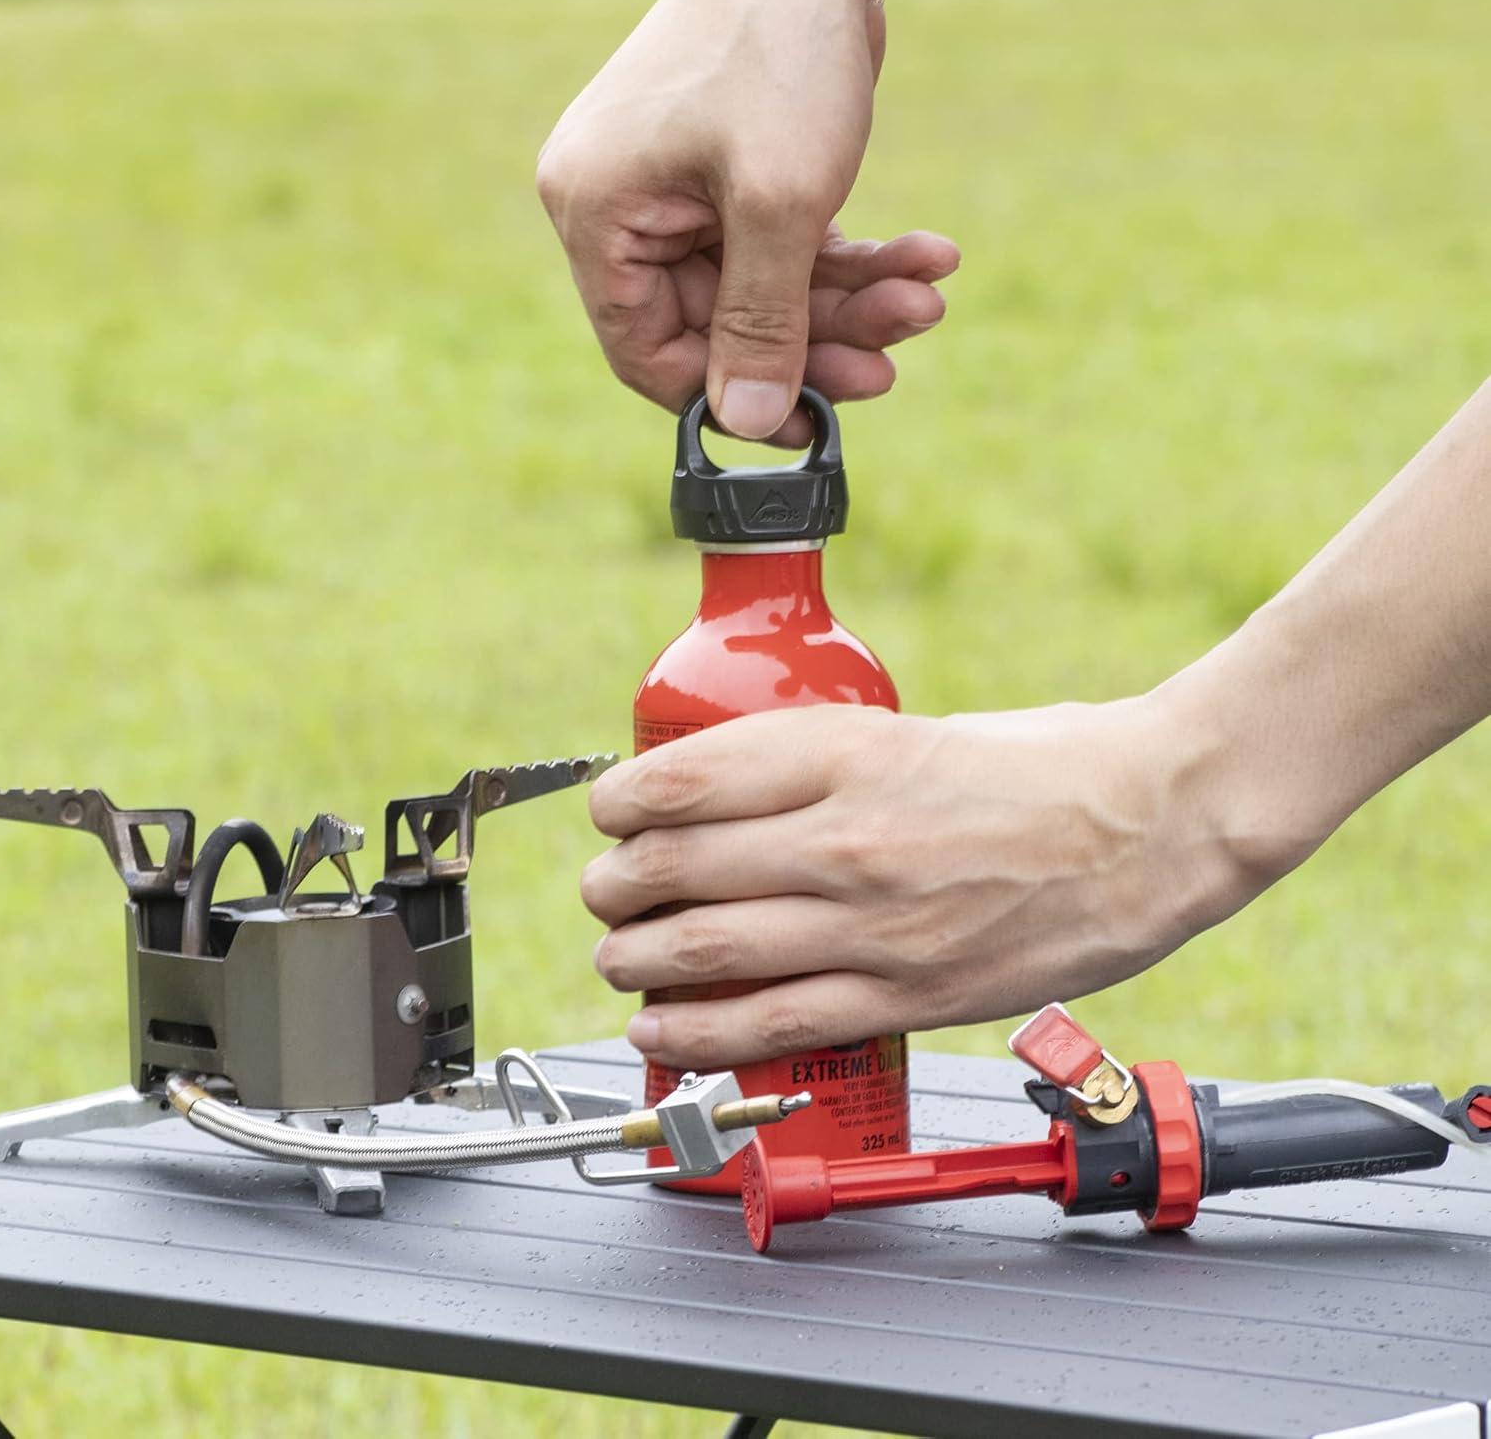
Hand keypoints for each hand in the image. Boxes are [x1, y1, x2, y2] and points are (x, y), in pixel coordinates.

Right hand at [536, 0, 959, 444]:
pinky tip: (921, 256)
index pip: (648, 352)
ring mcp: (677, 191)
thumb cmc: (780, 45)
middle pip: (720, 326)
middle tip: (893, 359)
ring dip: (851, 301)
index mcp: (596, 214)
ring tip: (926, 295)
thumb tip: (749, 420)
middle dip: (818, 339)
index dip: (728, 395)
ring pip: (766, 290)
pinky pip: (786, 246)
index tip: (806, 418)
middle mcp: (624, 208)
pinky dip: (851, 257)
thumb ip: (762, 323)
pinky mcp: (729, 174)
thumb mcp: (777, 203)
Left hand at [581, 700, 1276, 1068]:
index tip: (608, 811)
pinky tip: (658, 1028)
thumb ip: (820, 766)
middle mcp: (848, 837)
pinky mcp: (908, 993)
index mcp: (848, 750)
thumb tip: (730, 797)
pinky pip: (774, 1023)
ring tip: (617, 956)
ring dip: (635, 959)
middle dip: (614, 884)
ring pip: (706, 950)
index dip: (619, 801)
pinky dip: (698, 1032)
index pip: (683, 779)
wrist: (1155, 823)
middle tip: (604, 889)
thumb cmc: (1045, 764)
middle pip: (674, 867)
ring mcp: (875, 924)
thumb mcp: (913, 728)